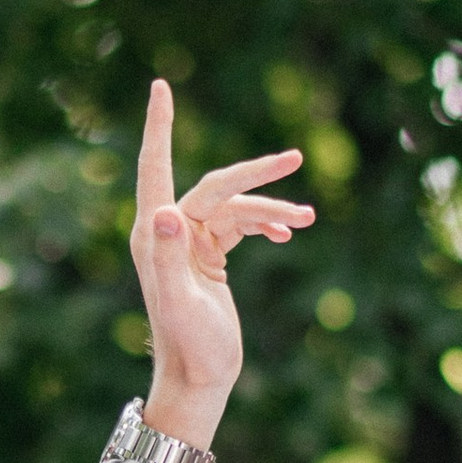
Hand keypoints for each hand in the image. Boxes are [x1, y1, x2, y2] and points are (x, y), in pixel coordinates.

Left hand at [128, 80, 316, 452]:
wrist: (200, 378)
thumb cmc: (189, 345)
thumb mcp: (180, 302)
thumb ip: (166, 257)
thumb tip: (163, 212)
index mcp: (154, 232)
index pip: (157, 165)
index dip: (159, 125)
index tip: (161, 84)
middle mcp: (169, 230)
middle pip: (217, 185)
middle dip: (256, 173)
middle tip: (295, 159)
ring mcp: (190, 242)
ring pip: (236, 207)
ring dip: (271, 209)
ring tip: (306, 219)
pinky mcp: (210, 255)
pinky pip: (241, 224)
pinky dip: (266, 224)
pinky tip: (289, 233)